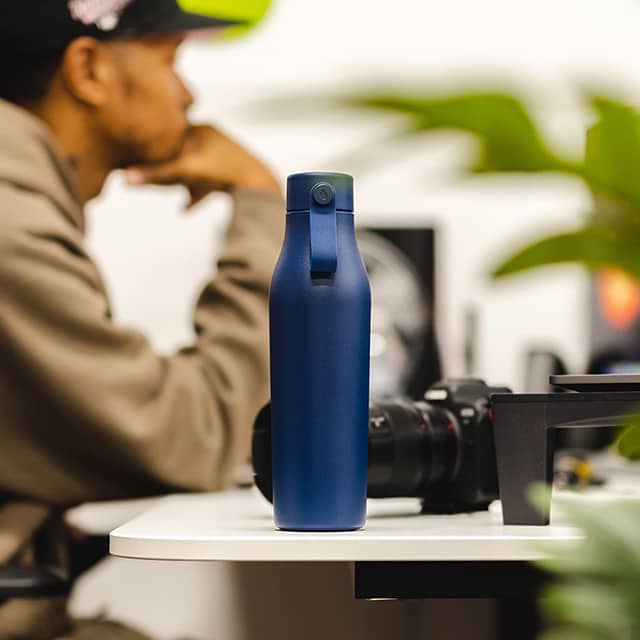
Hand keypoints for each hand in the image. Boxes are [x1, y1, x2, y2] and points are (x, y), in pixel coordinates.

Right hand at [125, 125, 280, 207]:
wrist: (260, 187)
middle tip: (152, 176)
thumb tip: (125, 179)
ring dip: (182, 181)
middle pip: (181, 151)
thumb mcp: (185, 172)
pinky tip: (186, 208)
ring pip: (194, 167)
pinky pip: (208, 181)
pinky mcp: (231, 173)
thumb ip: (156, 176)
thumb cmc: (225, 173)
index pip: (169, 132)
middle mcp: (213, 139)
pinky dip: (197, 193)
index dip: (153, 143)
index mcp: (201, 129)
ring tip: (174, 192)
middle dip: (167, 165)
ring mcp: (223, 156)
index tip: (137, 154)